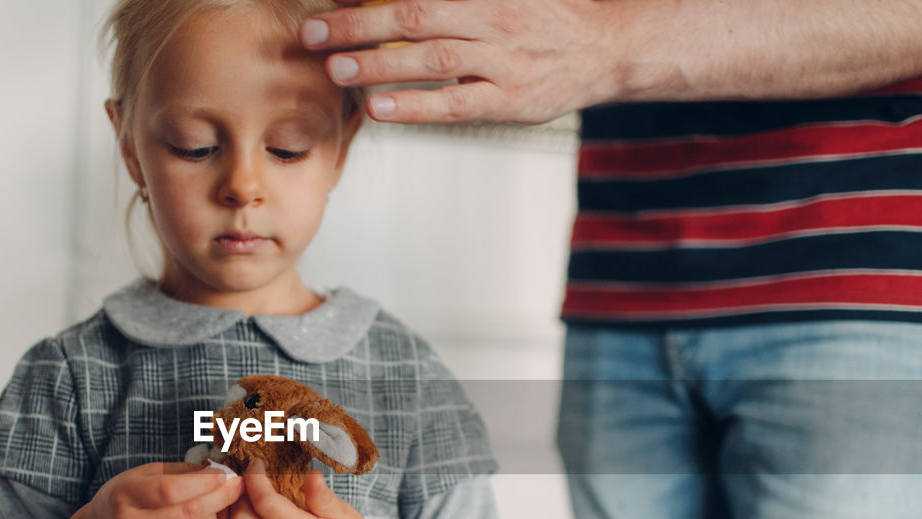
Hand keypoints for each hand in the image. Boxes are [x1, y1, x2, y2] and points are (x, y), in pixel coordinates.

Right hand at [59, 462, 243, 518]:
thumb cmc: (128, 497)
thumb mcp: (143, 475)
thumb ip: (180, 472)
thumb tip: (220, 471)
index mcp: (125, 497)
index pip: (170, 490)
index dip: (204, 483)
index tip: (226, 476)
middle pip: (188, 513)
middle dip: (220, 498)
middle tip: (238, 487)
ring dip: (214, 516)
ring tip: (215, 504)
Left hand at [216, 459, 402, 518]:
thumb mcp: (347, 515)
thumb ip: (324, 498)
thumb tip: (312, 475)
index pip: (267, 504)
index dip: (255, 479)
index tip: (255, 463)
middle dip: (235, 494)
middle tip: (241, 477)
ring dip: (224, 515)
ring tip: (231, 495)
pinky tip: (231, 516)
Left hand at [299, 0, 638, 124]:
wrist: (609, 47)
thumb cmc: (547, 15)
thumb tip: (401, 1)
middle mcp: (494, 19)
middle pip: (413, 15)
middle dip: (356, 24)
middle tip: (312, 33)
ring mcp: (502, 62)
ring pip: (430, 60)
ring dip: (378, 64)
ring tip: (335, 68)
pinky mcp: (509, 101)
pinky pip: (454, 104)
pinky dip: (415, 106)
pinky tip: (380, 106)